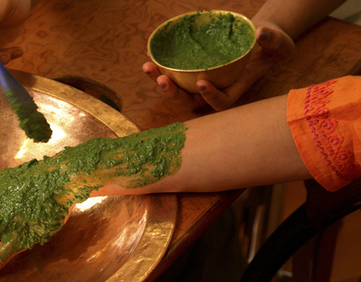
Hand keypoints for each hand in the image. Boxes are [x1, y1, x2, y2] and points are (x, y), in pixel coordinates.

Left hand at [144, 24, 295, 110]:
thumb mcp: (279, 44)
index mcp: (235, 89)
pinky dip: (160, 68)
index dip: (211, 97)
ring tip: (148, 67)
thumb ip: (273, 40)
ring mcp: (201, 82)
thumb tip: (261, 33)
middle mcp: (215, 90)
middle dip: (175, 94)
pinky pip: (174, 74)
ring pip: (178, 91)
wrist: (258, 39)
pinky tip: (149, 58)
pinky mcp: (192, 72)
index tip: (202, 82)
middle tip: (162, 79)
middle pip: (191, 101)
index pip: (221, 102)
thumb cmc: (271, 45)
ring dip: (161, 82)